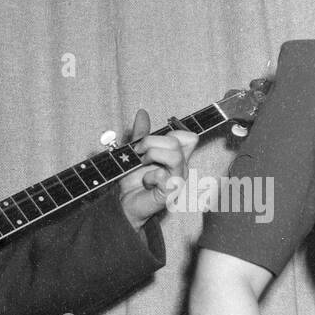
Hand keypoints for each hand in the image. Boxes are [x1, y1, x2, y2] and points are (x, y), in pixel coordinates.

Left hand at [117, 109, 197, 230]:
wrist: (125, 202)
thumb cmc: (133, 180)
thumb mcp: (135, 151)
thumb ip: (141, 133)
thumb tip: (142, 112)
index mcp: (177, 155)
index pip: (189, 136)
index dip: (171, 133)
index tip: (149, 141)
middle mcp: (181, 166)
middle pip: (177, 141)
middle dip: (151, 142)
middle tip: (139, 153)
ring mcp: (177, 179)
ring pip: (174, 155)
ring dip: (152, 155)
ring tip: (143, 164)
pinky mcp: (170, 192)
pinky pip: (163, 175)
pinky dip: (149, 176)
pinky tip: (146, 182)